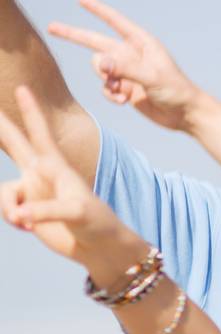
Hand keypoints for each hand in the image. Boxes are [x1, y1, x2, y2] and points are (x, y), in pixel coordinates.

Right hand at [0, 86, 123, 262]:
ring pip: (4, 192)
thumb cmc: (96, 222)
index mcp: (56, 166)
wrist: (97, 245)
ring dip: (8, 208)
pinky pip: (7, 209)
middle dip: (1, 127)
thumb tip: (18, 213)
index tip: (23, 88)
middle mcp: (40, 174)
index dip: (30, 111)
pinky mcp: (25, 210)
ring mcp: (31, 191)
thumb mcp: (77, 212)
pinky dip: (13, 219)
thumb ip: (47, 210)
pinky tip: (29, 228)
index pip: (40, 133)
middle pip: (14, 144)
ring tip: (26, 222)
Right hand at [47, 0, 206, 131]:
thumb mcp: (152, 78)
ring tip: (123, 91)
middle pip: (96, 42)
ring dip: (106, 80)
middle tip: (51, 27)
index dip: (98, 10)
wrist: (185, 114)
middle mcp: (132, 54)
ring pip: (100, 69)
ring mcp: (127, 71)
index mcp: (142, 44)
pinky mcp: (125, 88)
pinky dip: (110, 94)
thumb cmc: (176, 91)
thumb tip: (100, 63)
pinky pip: (106, 87)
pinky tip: (124, 101)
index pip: (115, 22)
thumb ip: (125, 69)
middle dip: (74, 35)